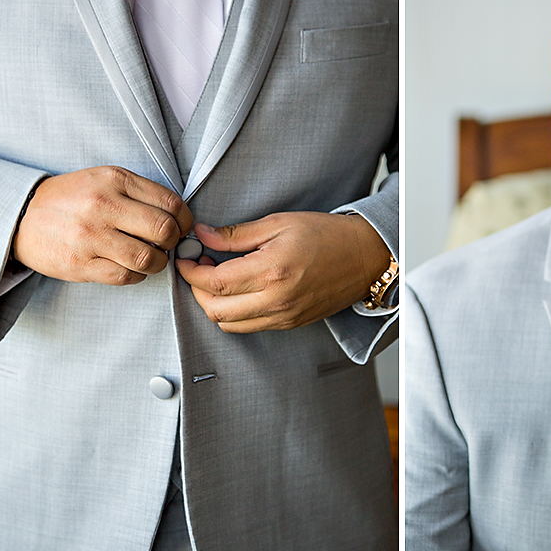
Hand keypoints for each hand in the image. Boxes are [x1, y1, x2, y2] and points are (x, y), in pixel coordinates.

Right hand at [12, 166, 192, 284]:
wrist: (22, 216)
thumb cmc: (72, 198)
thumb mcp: (105, 179)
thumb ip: (140, 193)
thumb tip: (179, 217)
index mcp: (115, 180)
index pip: (171, 203)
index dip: (185, 220)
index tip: (182, 226)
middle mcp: (103, 206)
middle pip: (164, 230)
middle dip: (174, 242)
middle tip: (167, 244)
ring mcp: (90, 236)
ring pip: (148, 258)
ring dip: (158, 263)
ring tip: (150, 258)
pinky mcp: (80, 263)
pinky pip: (125, 277)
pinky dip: (137, 276)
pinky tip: (131, 268)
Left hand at [175, 212, 390, 332]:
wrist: (365, 257)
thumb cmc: (326, 234)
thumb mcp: (279, 223)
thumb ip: (237, 234)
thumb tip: (202, 236)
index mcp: (272, 271)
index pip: (214, 282)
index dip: (191, 271)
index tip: (186, 257)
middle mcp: (276, 300)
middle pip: (215, 310)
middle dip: (196, 291)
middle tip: (197, 267)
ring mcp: (284, 316)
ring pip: (229, 324)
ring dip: (213, 304)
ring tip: (216, 279)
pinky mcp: (290, 324)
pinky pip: (249, 327)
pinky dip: (234, 313)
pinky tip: (238, 290)